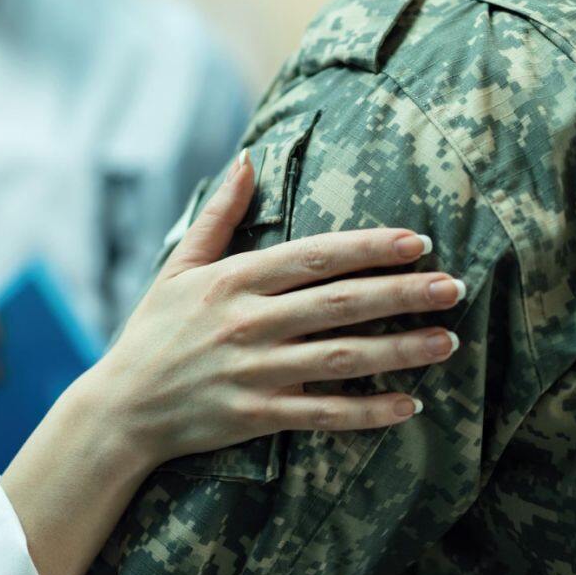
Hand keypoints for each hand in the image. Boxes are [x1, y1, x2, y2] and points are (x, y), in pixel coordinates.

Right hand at [86, 149, 463, 466]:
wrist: (122, 408)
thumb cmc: (154, 331)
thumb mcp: (178, 267)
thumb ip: (218, 215)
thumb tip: (246, 159)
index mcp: (232, 281)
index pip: (313, 257)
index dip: (368, 249)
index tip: (416, 242)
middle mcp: (247, 323)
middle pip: (339, 304)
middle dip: (402, 294)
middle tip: (453, 287)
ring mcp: (254, 372)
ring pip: (340, 359)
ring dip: (399, 350)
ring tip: (447, 341)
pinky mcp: (256, 416)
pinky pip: (323, 414)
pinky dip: (367, 413)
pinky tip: (409, 405)